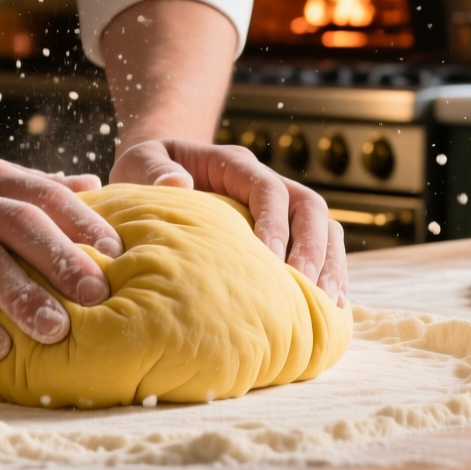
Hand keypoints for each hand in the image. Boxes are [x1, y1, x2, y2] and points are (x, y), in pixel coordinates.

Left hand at [111, 139, 348, 305]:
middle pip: (309, 207)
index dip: (274, 222)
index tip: (270, 258)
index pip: (268, 188)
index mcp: (235, 165)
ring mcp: (279, 207)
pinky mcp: (283, 231)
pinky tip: (330, 306)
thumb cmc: (146, 172)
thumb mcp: (140, 163)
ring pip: (324, 226)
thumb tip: (178, 184)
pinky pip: (320, 246)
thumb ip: (153, 171)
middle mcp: (265, 182)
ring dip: (330, 263)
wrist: (155, 172)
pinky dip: (329, 272)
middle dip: (313, 247)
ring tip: (329, 303)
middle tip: (308, 287)